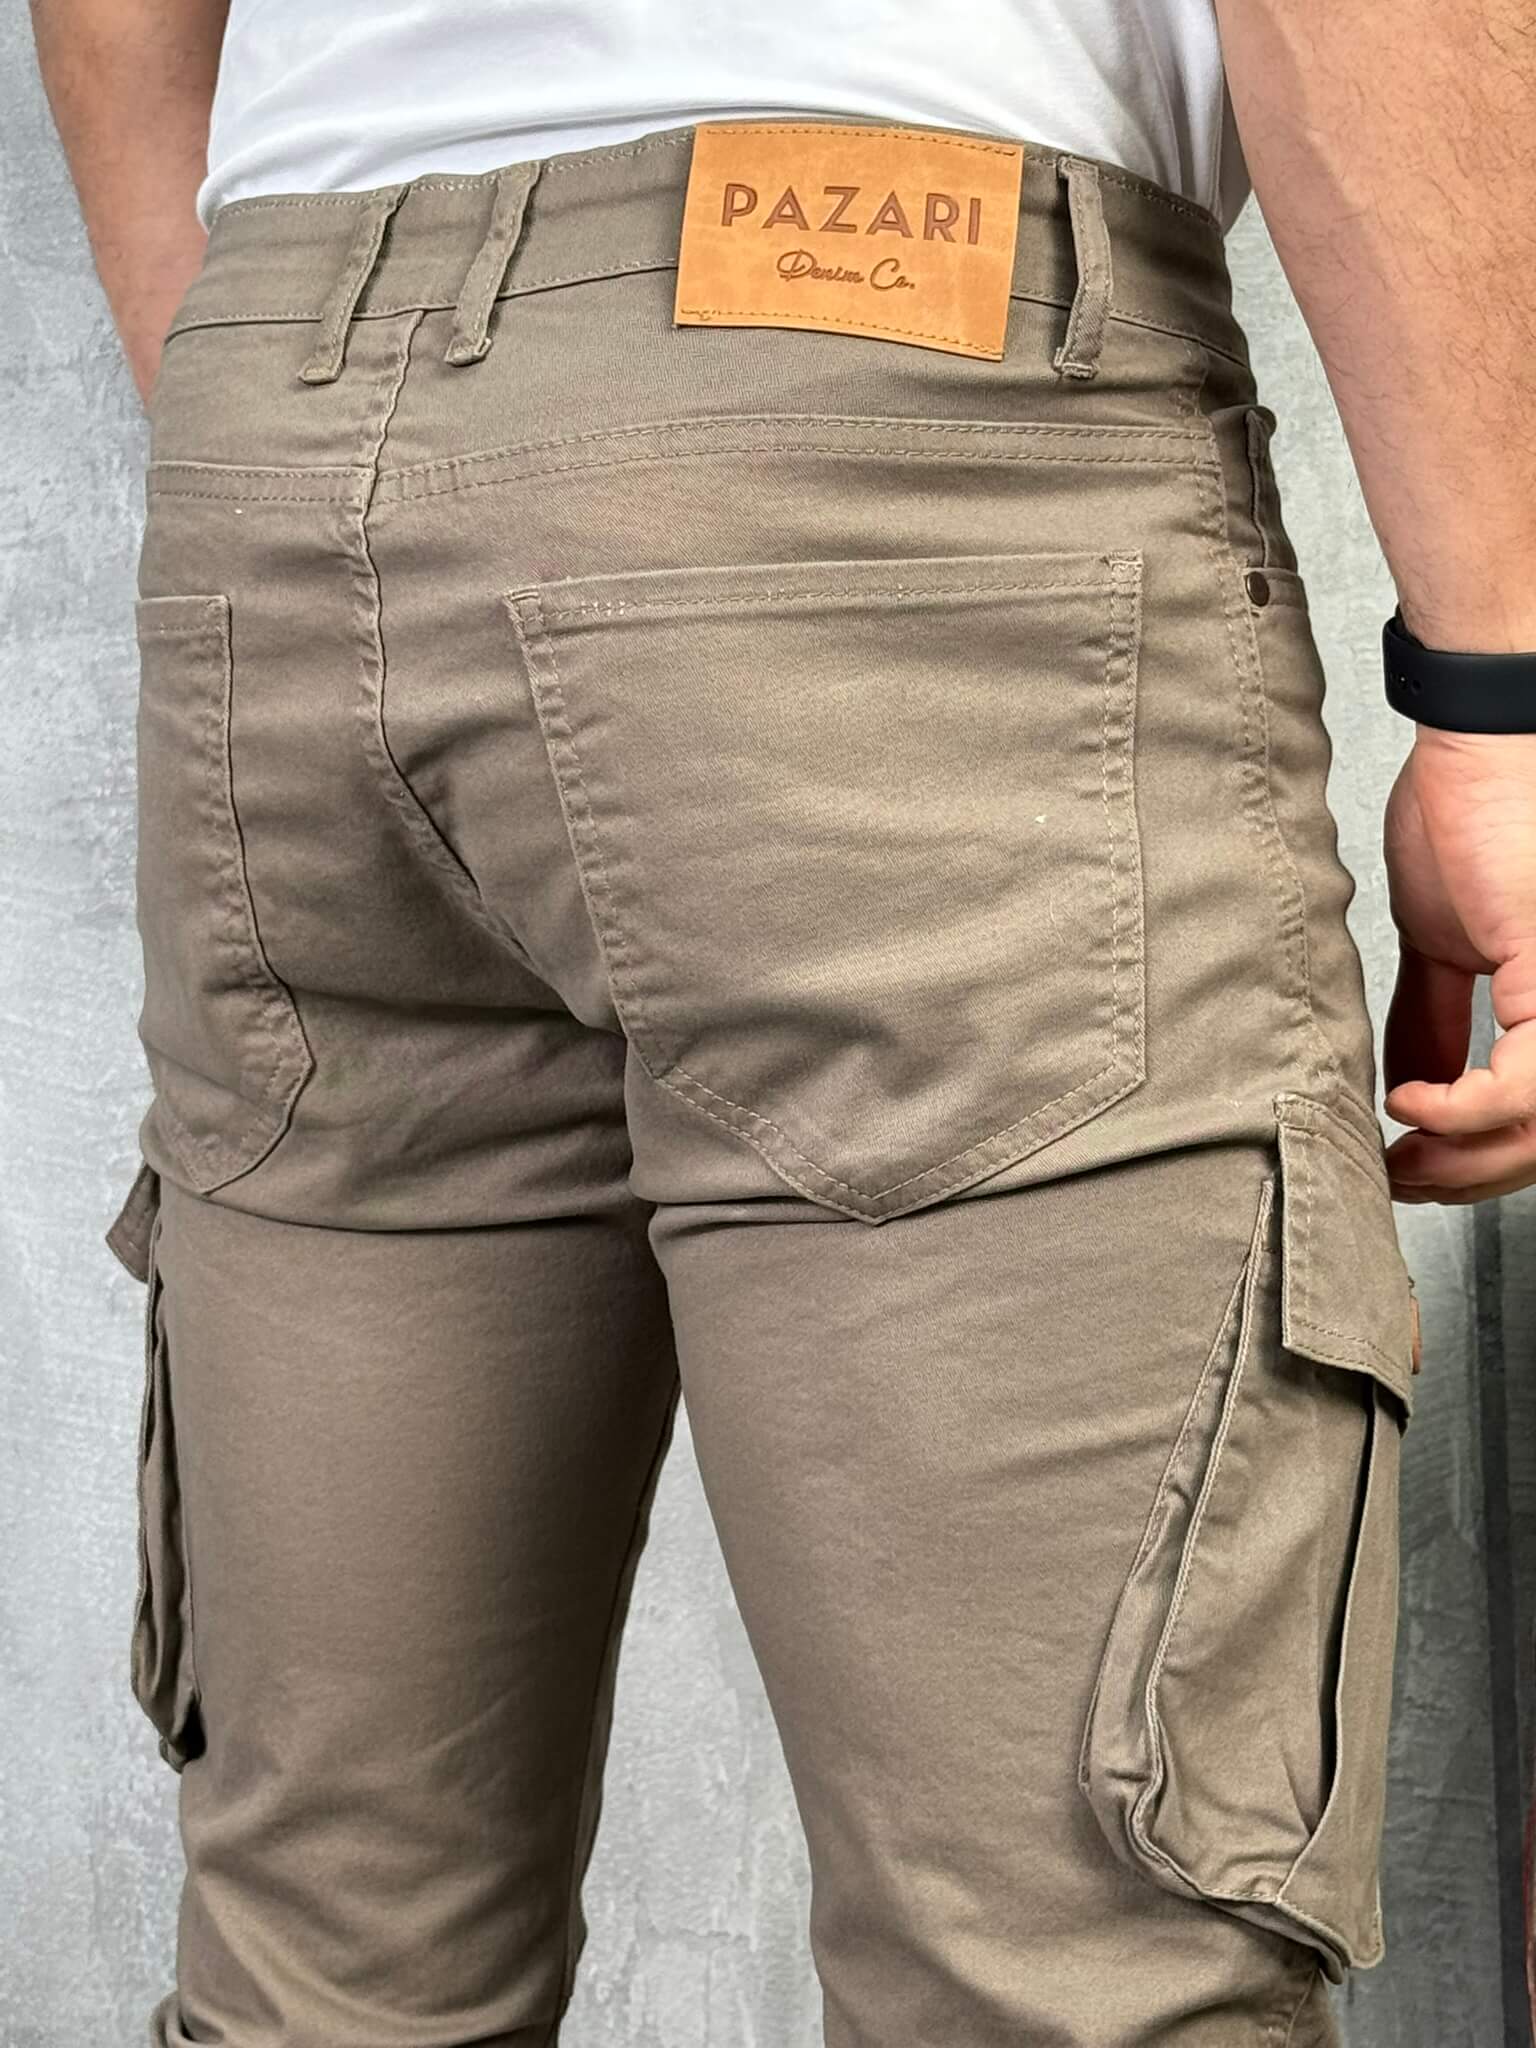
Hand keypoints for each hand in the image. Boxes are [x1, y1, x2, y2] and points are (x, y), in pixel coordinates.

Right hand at [1382, 726, 1535, 1201]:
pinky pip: (1522, 1089)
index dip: (1476, 1153)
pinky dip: (1459, 1110)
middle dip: (1466, 1174)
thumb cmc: (1475, 808)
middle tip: (1403, 1175)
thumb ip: (1436, 1018)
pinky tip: (1413, 1103)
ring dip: (1462, 1158)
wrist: (1484, 741)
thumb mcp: (1446, 941)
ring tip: (1404, 1152)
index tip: (1411, 1158)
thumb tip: (1415, 1083)